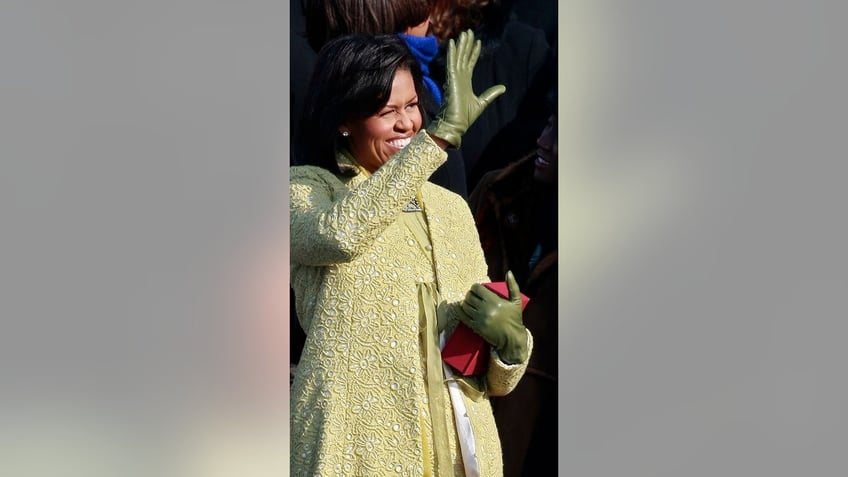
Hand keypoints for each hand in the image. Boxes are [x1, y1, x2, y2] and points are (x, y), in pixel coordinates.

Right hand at [426, 29, 505, 147]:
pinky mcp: (450, 81)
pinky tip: (453, 43)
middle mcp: (459, 78)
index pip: (469, 64)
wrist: (456, 125)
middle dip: (466, 45)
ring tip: (464, 33)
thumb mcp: (482, 103)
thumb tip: (503, 87)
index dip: (473, 52)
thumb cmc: (465, 117)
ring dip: (461, 45)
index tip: (477, 42)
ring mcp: (454, 79)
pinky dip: (452, 53)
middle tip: (469, 32)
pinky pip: (451, 64)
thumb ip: (491, 94)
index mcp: (465, 83)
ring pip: (458, 58)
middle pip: (463, 57)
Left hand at [457, 271, 527, 363]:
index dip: (475, 287)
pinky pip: (463, 317)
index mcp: (494, 300)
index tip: (477, 289)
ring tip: (468, 302)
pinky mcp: (476, 327)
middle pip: (469, 296)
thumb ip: (512, 286)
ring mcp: (479, 318)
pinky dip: (460, 311)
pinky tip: (461, 308)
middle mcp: (485, 309)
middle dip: (470, 294)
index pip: (477, 288)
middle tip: (472, 295)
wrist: (512, 338)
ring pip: (465, 306)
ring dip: (465, 302)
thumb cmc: (515, 318)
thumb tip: (509, 272)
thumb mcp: (516, 301)